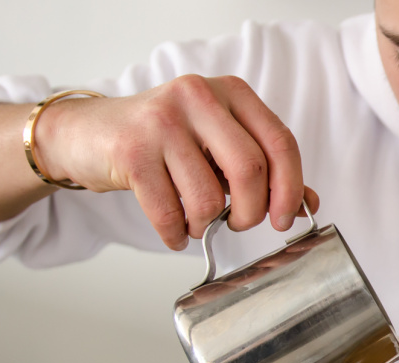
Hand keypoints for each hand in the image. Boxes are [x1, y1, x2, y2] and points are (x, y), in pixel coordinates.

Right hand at [34, 75, 318, 248]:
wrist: (89, 133)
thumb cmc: (164, 142)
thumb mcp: (218, 145)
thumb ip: (264, 170)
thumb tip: (308, 203)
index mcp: (231, 92)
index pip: (281, 142)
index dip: (291, 188)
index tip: (284, 219)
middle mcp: (199, 97)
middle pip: (251, 170)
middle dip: (251, 212)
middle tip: (239, 223)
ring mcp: (163, 121)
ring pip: (209, 197)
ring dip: (206, 225)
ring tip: (196, 221)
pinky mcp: (132, 151)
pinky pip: (170, 212)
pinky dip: (176, 234)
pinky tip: (175, 231)